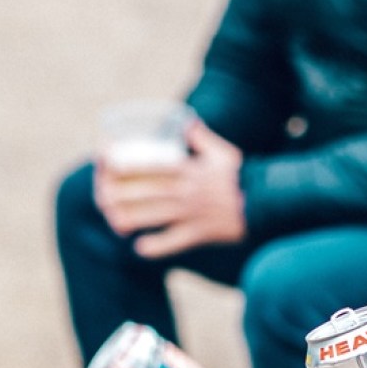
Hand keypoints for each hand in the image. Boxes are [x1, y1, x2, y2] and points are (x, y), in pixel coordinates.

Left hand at [93, 121, 245, 257]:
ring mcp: (191, 213)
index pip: (147, 163)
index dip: (122, 162)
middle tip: (102, 196)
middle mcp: (185, 191)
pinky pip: (174, 242)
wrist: (265, 202)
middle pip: (142, 192)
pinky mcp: (200, 233)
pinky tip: (140, 247)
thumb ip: (200, 136)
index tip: (104, 161)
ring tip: (114, 221)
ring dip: (128, 219)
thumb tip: (186, 120)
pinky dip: (156, 246)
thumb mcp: (222, 151)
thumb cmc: (241, 176)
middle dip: (117, 194)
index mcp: (187, 169)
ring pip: (152, 216)